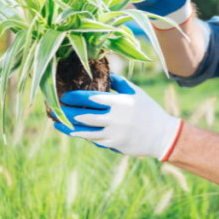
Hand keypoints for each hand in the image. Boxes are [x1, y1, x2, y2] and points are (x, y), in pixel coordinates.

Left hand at [53, 74, 183, 160]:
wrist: (163, 136)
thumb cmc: (150, 111)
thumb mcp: (137, 93)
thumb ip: (120, 83)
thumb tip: (106, 74)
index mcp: (119, 102)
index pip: (91, 98)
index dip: (75, 97)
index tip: (64, 96)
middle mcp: (114, 118)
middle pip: (83, 115)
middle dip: (67, 112)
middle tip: (55, 109)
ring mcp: (114, 133)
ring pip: (85, 131)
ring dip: (70, 128)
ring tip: (58, 124)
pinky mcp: (114, 145)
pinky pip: (95, 140)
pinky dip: (84, 136)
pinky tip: (75, 133)